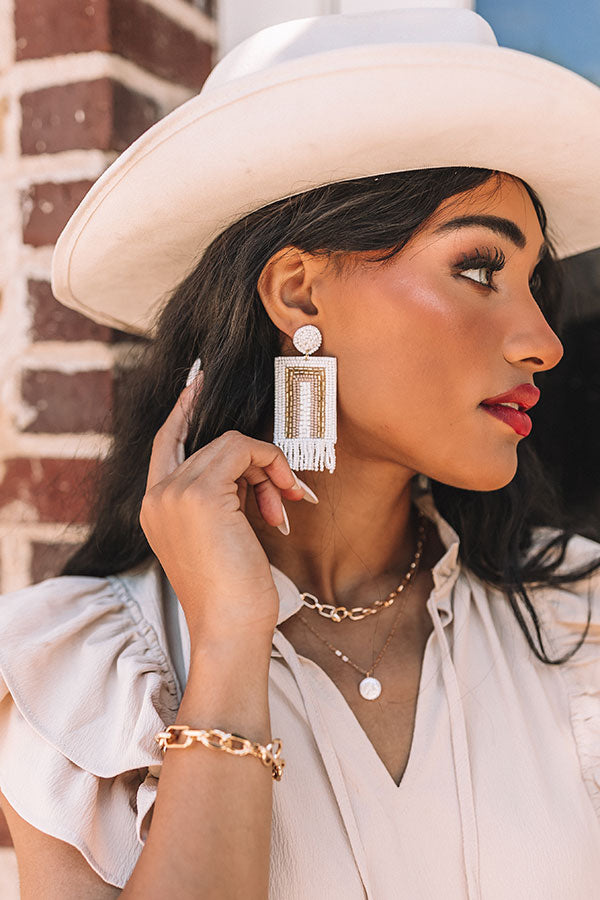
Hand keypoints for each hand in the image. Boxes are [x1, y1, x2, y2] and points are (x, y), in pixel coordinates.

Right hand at [139, 370, 316, 647]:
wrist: (230, 627)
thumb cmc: (233, 592)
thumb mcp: (219, 536)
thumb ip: (221, 497)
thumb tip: (251, 465)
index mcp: (155, 508)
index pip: (166, 443)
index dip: (182, 410)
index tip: (197, 380)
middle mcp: (156, 496)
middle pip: (212, 444)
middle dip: (257, 463)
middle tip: (284, 495)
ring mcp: (173, 493)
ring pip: (230, 444)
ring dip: (268, 470)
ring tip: (282, 508)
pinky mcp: (198, 493)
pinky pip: (243, 449)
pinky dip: (271, 465)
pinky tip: (283, 498)